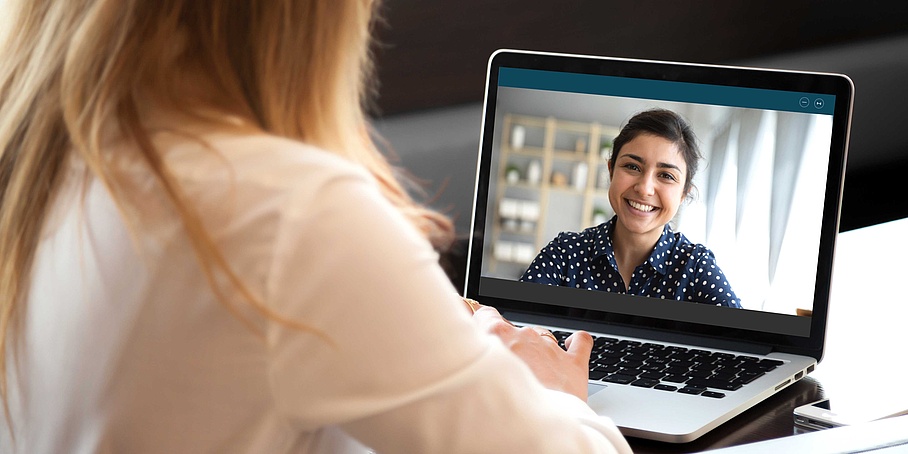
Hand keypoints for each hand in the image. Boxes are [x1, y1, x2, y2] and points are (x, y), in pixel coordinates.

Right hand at [470, 305, 592, 400]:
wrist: (533, 429)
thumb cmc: (501, 406)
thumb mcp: (474, 375)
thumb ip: (472, 352)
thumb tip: (459, 340)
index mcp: (497, 334)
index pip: (486, 315)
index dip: (483, 323)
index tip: (480, 331)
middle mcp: (524, 336)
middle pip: (514, 331)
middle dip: (510, 346)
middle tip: (504, 370)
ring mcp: (550, 348)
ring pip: (541, 337)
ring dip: (536, 350)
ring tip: (530, 376)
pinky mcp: (573, 363)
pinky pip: (579, 342)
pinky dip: (575, 342)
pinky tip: (570, 346)